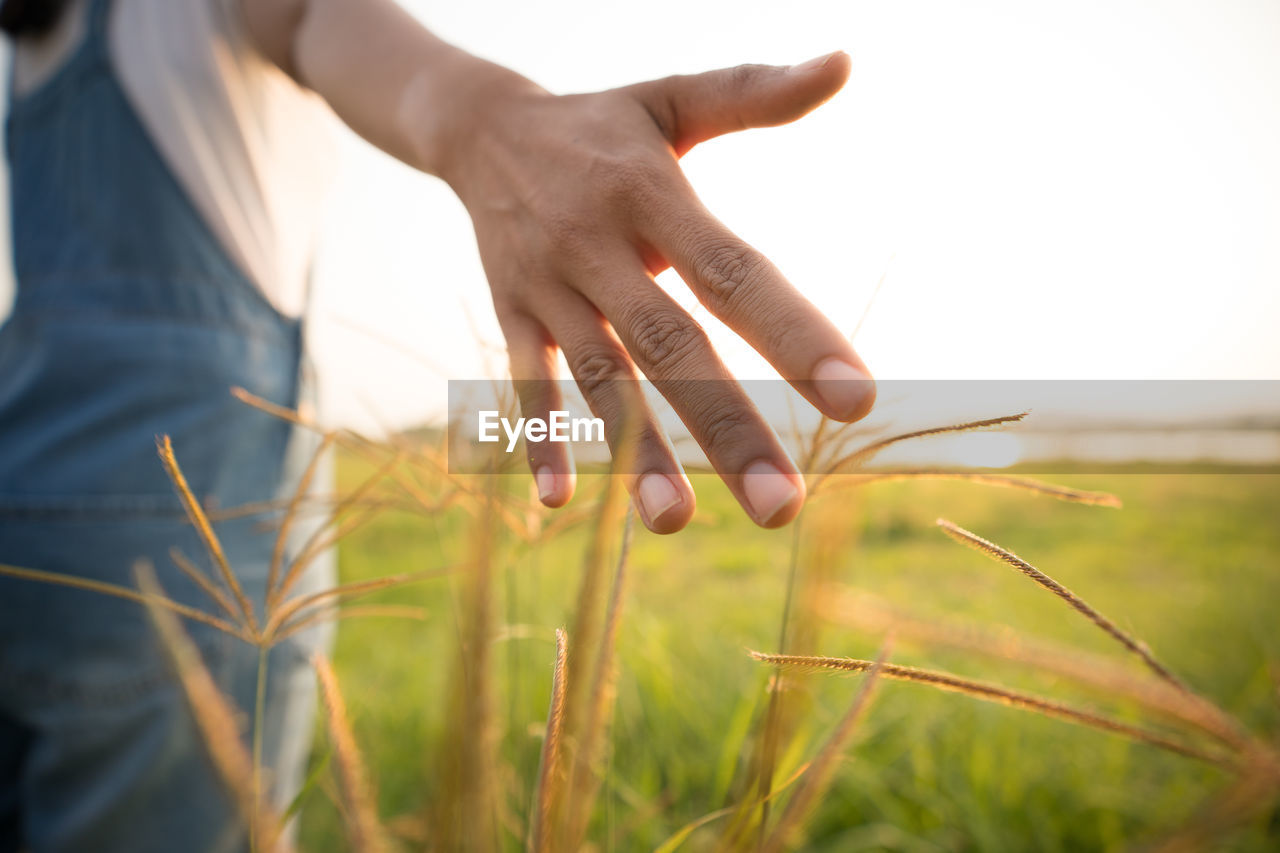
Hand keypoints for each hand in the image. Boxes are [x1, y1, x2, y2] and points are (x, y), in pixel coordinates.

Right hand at [440, 52, 874, 533]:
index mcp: (653, 193)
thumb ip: (755, 90)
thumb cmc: (603, 123)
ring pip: (598, 378)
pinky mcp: (511, 313)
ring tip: (676, 524)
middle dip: (726, 428)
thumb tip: (845, 63)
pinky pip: (524, 381)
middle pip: (670, 346)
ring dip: (635, 452)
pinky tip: (561, 501)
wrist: (479, 127)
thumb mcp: (673, 95)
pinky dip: (539, 438)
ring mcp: (549, 285)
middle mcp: (600, 245)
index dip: (793, 335)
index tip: (854, 401)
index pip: (733, 273)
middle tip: (783, 506)